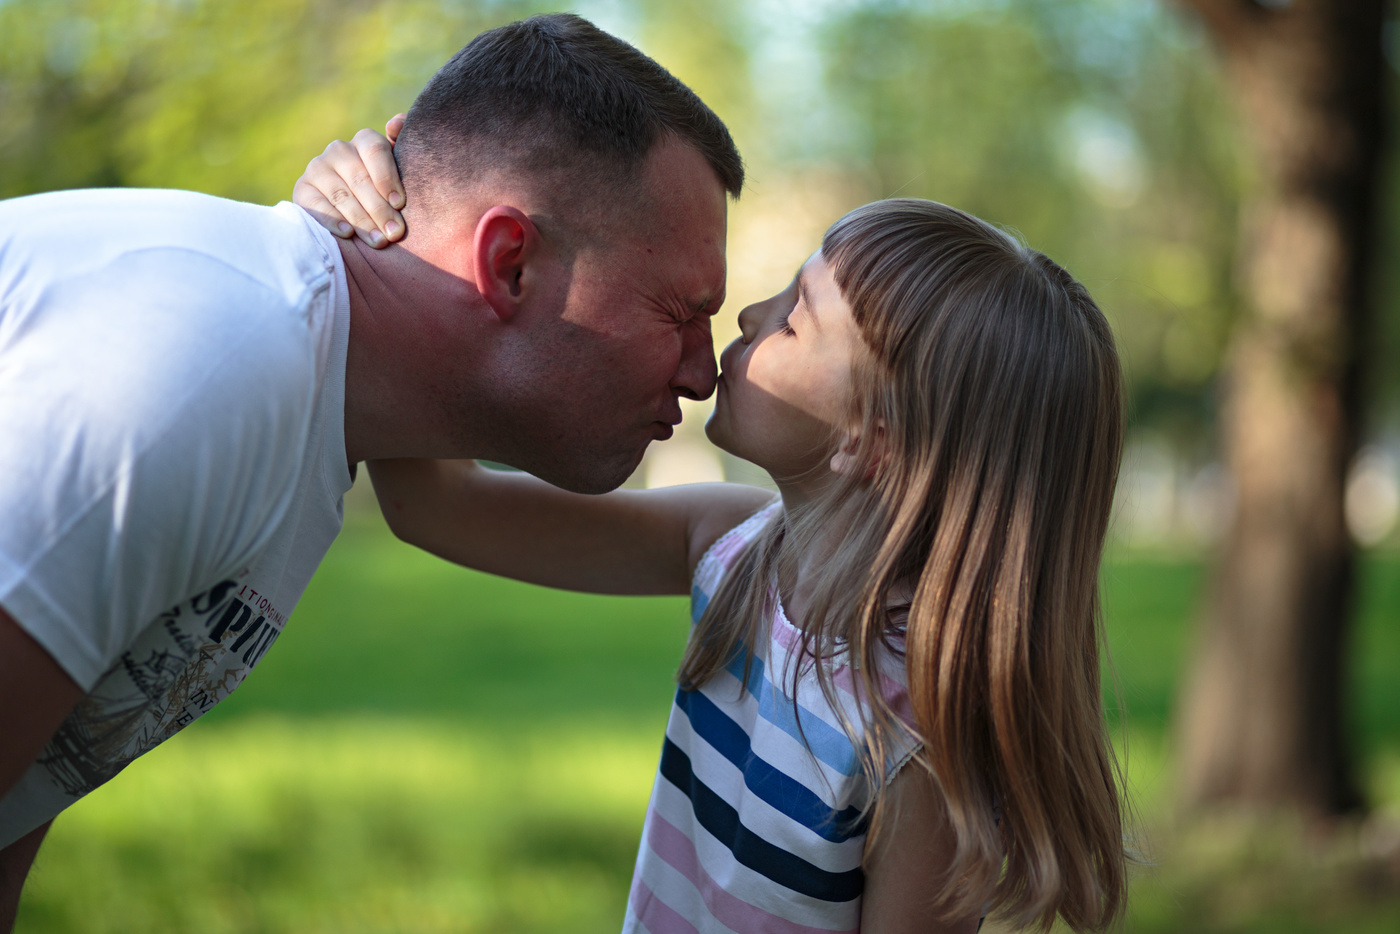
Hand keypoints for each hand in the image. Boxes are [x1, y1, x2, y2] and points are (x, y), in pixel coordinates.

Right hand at [293, 113, 407, 248]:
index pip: (375, 149)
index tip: (399, 204)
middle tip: (394, 233)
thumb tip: (396, 123)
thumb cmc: (386, 188)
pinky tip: (348, 233)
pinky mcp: (302, 189)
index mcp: (365, 140)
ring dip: (361, 221)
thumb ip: (402, 144)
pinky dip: (333, 220)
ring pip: (341, 195)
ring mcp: (318, 168)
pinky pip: (316, 205)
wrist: (356, 208)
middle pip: (360, 178)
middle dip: (379, 209)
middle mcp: (339, 150)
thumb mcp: (400, 167)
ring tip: (379, 241)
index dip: (387, 177)